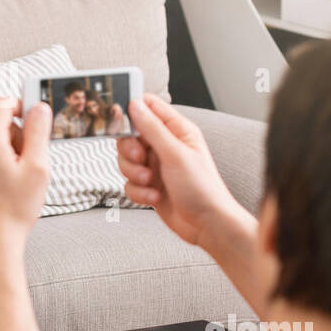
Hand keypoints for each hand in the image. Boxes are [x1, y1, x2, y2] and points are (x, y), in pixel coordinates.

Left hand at [0, 97, 50, 256]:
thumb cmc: (15, 209)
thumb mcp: (38, 167)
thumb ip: (38, 132)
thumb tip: (39, 107)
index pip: (2, 103)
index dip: (21, 106)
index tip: (34, 121)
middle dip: (16, 139)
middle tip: (28, 165)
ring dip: (5, 155)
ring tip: (14, 182)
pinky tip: (1, 190)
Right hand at [116, 94, 241, 247]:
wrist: (207, 225)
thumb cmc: (202, 188)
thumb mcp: (175, 154)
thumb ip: (152, 128)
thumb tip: (135, 105)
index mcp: (176, 130)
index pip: (148, 106)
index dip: (132, 111)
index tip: (123, 124)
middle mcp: (165, 145)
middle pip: (130, 135)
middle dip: (129, 150)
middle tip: (141, 159)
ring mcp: (156, 166)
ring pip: (126, 160)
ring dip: (134, 173)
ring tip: (150, 182)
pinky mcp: (149, 185)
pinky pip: (129, 182)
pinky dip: (138, 191)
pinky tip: (154, 197)